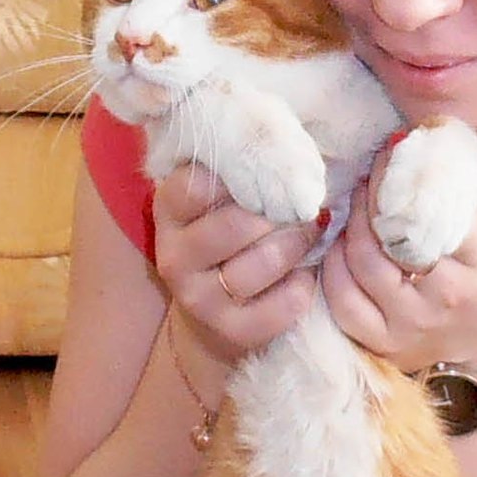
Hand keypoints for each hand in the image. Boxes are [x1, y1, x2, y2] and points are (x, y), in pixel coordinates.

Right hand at [153, 163, 318, 367]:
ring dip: (297, 244)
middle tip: (301, 206)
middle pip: (237, 224)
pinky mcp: (231, 331)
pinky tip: (301, 276)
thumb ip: (238, 168)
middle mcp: (175, 256)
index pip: (198, 184)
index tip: (265, 176)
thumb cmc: (229, 235)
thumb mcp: (220, 196)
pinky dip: (303, 285)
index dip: (240, 175)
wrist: (216, 313)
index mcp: (169, 211)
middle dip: (281, 212)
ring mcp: (199, 299)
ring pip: (264, 262)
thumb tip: (286, 145)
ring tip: (307, 234)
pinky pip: (284, 303)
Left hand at [318, 138, 476, 375]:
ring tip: (357, 206)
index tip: (393, 153)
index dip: (403, 173)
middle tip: (370, 177)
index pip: (437, 207)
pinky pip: (342, 299)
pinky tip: (343, 248)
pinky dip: (334, 265)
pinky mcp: (384, 343)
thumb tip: (426, 133)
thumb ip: (469, 179)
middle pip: (394, 235)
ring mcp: (413, 323)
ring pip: (363, 263)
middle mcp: (450, 294)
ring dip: (351, 225)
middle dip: (373, 194)